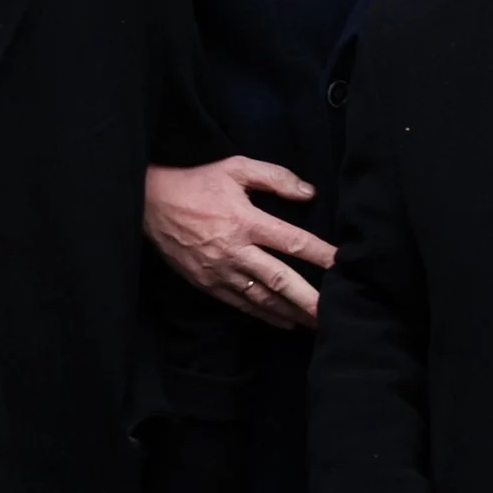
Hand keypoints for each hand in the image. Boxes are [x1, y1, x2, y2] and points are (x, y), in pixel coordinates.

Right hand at [145, 157, 335, 329]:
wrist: (149, 204)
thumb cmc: (197, 183)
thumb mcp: (235, 168)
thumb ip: (274, 177)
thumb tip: (309, 192)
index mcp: (245, 221)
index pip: (292, 241)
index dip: (320, 253)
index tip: (343, 263)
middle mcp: (235, 251)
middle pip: (280, 280)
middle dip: (310, 299)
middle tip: (335, 314)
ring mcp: (220, 272)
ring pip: (263, 298)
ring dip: (292, 312)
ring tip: (317, 323)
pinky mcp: (208, 284)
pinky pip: (242, 304)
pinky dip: (266, 315)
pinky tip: (284, 321)